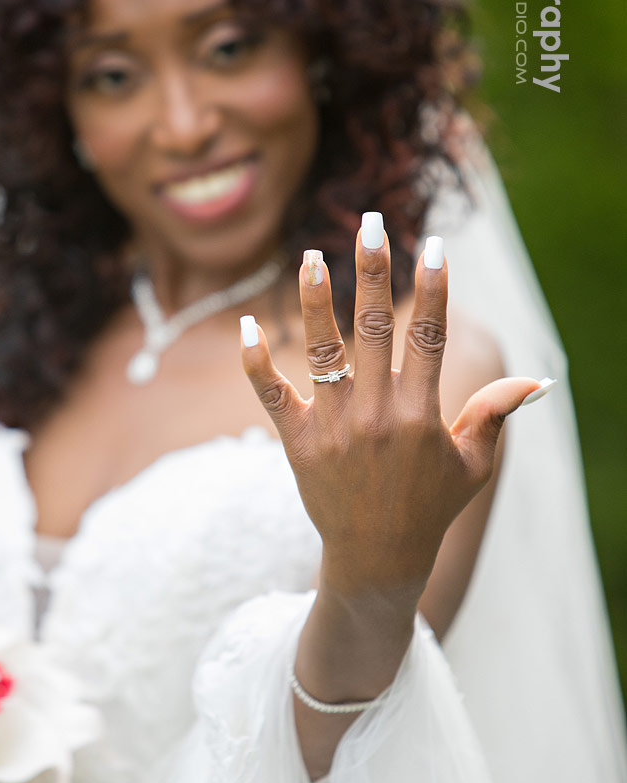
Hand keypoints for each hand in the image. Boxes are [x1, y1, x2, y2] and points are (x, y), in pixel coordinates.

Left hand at [240, 217, 548, 613]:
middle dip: (372, 271)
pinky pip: (271, 396)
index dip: (433, 288)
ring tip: (308, 255)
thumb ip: (494, 415)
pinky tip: (247, 325)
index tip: (432, 245)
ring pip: (322, 351)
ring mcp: (334, 427)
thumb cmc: (430, 507)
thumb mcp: (472, 464)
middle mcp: (376, 414)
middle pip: (372, 328)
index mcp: (420, 414)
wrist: (377, 559)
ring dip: (314, 301)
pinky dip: (257, 362)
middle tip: (370, 223)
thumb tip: (536, 380)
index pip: (428, 338)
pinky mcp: (298, 442)